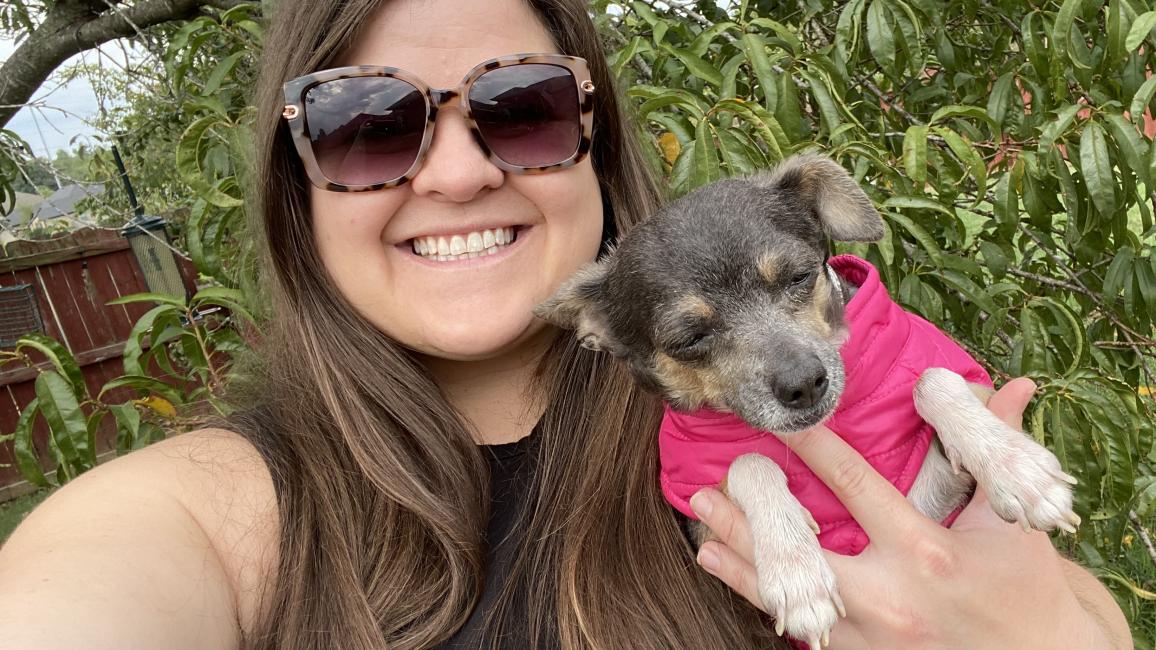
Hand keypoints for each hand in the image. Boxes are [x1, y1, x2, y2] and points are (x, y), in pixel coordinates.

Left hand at [691, 378, 1124, 647]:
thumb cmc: (1026, 586)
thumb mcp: (1011, 523)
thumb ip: (994, 455)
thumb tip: (1012, 386)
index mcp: (925, 551)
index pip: (855, 485)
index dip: (813, 449)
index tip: (779, 423)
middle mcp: (891, 597)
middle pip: (801, 552)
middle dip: (748, 524)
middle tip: (705, 494)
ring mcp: (874, 638)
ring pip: (793, 599)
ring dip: (744, 571)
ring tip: (703, 544)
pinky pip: (811, 633)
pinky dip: (777, 607)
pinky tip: (747, 587)